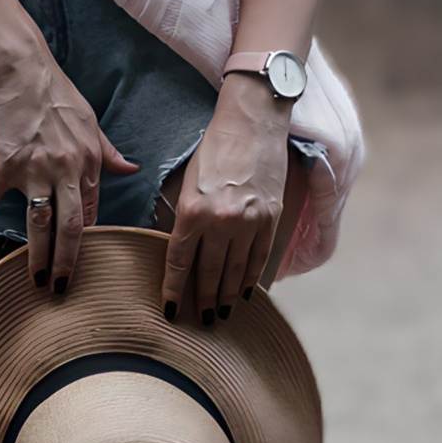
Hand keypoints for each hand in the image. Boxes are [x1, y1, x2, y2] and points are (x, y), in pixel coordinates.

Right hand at [0, 35, 135, 301]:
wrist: (24, 68)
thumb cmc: (59, 93)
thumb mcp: (92, 121)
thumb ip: (108, 152)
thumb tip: (131, 168)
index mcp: (89, 162)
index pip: (91, 213)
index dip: (86, 242)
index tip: (80, 265)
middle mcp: (67, 170)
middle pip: (71, 229)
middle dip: (67, 264)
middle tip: (62, 289)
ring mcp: (37, 168)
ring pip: (40, 223)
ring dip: (37, 255)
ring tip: (34, 279)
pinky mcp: (6, 161)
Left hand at [162, 76, 289, 328]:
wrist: (252, 122)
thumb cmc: (214, 149)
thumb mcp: (188, 182)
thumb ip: (185, 218)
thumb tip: (182, 254)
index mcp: (192, 210)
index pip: (179, 261)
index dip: (173, 289)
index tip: (170, 309)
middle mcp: (221, 220)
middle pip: (209, 272)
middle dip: (203, 299)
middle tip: (201, 320)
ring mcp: (250, 221)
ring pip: (236, 271)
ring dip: (227, 295)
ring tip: (221, 313)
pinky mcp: (271, 217)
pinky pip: (259, 257)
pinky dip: (251, 277)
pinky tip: (246, 292)